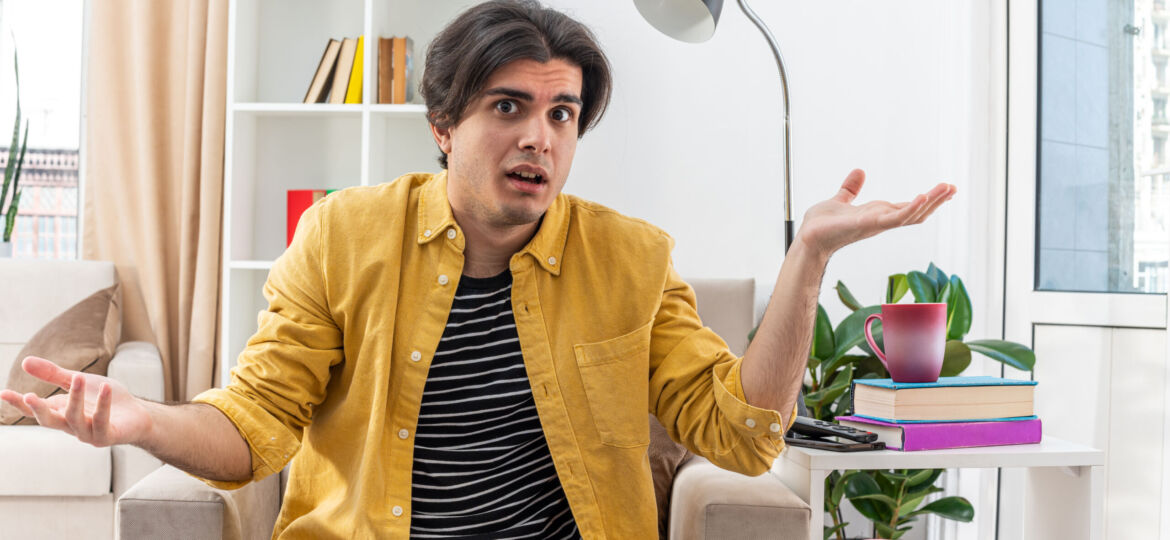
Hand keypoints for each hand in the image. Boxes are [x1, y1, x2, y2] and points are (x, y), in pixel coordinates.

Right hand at [0, 356, 152, 446]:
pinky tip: (105, 388)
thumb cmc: (104, 398)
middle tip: (28, 395)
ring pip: (75, 418)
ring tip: (78, 377)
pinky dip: (103, 405)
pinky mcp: (108, 436)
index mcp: (60, 413)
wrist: (137, 413)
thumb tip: (25, 362)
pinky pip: (102, 422)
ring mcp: (88, 433)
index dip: (19, 403)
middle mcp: (71, 426)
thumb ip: (53, 374)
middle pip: (49, 420)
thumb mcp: (77, 382)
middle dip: (38, 409)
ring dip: (75, 398)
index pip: (35, 410)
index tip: (3, 393)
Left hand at [796, 169, 955, 256]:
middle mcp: (881, 221)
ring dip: (930, 201)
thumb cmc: (821, 225)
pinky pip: (893, 218)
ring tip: (947, 188)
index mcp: (878, 214)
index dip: (927, 199)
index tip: (945, 189)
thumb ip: (850, 188)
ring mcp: (877, 224)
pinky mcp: (867, 225)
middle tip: (953, 187)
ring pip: (911, 214)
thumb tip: (860, 171)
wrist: (807, 238)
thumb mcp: (840, 200)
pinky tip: (921, 197)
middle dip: (935, 201)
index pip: (908, 207)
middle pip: (916, 211)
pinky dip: (908, 208)